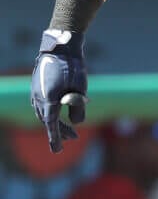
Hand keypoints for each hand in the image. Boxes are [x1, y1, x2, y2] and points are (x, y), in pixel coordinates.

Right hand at [30, 30, 88, 152]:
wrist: (59, 48)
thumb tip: (76, 123)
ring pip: (43, 114)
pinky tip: (58, 115)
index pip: (51, 124)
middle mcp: (38, 98)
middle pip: (48, 121)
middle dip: (60, 131)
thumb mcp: (80, 88)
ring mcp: (36, 93)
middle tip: (73, 138)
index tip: (58, 150)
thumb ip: (78, 107)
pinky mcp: (37, 88)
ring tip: (69, 129)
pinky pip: (41, 106)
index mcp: (48, 100)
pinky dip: (50, 113)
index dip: (55, 138)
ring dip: (55, 123)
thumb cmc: (72, 67)